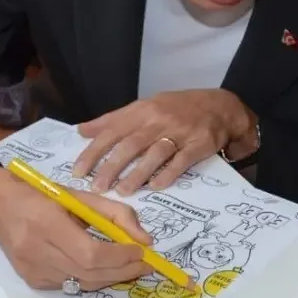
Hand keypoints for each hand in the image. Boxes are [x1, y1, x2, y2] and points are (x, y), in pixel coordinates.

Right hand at [0, 179, 152, 290]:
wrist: (0, 208)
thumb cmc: (43, 196)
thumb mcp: (81, 196)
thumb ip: (116, 214)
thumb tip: (145, 241)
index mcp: (47, 222)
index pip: (90, 252)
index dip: (119, 256)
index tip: (142, 252)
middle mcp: (36, 250)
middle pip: (89, 272)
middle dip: (123, 271)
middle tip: (145, 265)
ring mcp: (32, 270)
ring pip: (82, 283)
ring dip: (111, 277)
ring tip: (130, 267)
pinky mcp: (32, 281)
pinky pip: (71, 286)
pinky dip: (91, 279)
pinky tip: (102, 269)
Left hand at [74, 90, 254, 194]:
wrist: (219, 106)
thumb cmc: (176, 108)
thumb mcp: (144, 106)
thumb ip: (113, 120)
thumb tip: (81, 130)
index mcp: (142, 111)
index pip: (112, 131)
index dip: (94, 152)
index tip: (78, 171)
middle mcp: (158, 120)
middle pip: (131, 144)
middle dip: (111, 167)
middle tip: (97, 187)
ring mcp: (180, 132)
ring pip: (155, 153)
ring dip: (137, 173)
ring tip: (123, 191)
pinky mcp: (199, 144)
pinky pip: (182, 160)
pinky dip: (168, 173)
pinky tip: (156, 187)